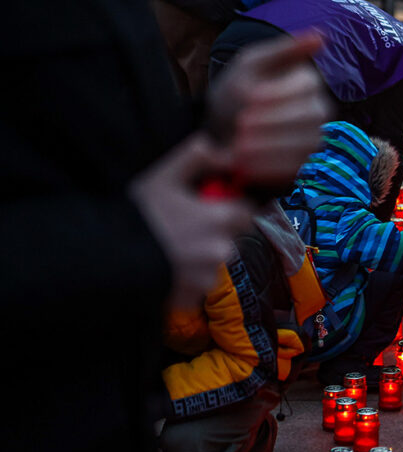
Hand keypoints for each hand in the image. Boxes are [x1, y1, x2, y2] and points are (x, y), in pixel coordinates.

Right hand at [130, 133, 255, 308]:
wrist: (106, 252)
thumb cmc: (137, 211)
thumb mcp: (164, 174)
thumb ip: (197, 156)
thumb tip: (221, 151)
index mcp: (221, 218)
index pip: (246, 213)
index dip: (230, 208)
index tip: (211, 207)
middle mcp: (222, 249)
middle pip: (230, 239)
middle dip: (214, 233)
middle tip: (183, 228)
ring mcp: (207, 276)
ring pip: (213, 263)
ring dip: (199, 258)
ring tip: (169, 250)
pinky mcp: (192, 297)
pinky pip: (196, 286)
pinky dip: (185, 280)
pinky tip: (163, 268)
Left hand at [205, 32, 332, 197]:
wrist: (221, 129)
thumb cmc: (237, 92)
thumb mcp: (250, 64)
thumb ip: (283, 50)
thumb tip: (321, 36)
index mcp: (307, 82)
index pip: (307, 86)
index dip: (279, 93)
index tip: (249, 99)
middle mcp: (318, 111)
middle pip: (309, 116)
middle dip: (272, 123)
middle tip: (241, 126)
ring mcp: (313, 139)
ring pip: (305, 144)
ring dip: (270, 147)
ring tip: (238, 147)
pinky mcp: (302, 165)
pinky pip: (295, 169)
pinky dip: (268, 167)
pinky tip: (245, 164)